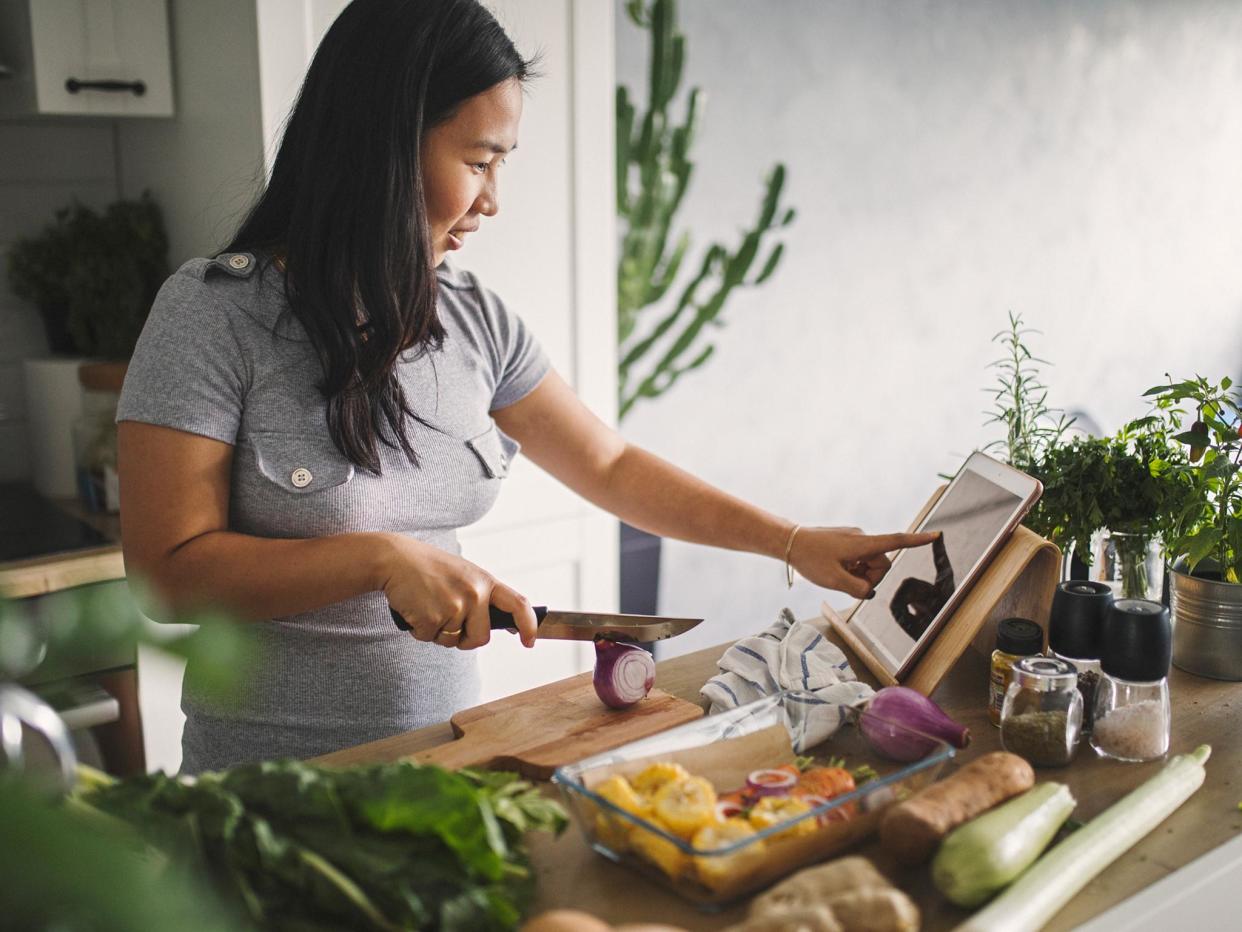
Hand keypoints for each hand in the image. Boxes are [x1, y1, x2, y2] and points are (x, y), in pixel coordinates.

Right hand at [378, 534, 537, 649]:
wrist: (395, 559)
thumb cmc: (428, 568)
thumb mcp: (464, 575)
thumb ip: (482, 596)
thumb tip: (504, 624)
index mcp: (485, 581)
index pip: (519, 605)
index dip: (529, 625)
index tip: (529, 641)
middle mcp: (475, 593)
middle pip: (481, 638)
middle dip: (464, 639)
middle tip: (447, 620)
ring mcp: (455, 605)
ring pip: (452, 641)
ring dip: (437, 632)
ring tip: (428, 605)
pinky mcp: (433, 617)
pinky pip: (430, 639)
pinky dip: (420, 630)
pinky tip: (415, 608)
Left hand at [788, 526, 940, 598]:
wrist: (788, 542)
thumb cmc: (810, 559)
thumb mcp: (834, 580)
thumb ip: (857, 589)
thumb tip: (868, 591)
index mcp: (862, 544)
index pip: (895, 542)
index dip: (916, 541)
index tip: (935, 535)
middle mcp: (861, 538)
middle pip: (881, 564)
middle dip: (869, 577)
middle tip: (846, 581)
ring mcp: (853, 539)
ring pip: (868, 564)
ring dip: (858, 574)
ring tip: (836, 574)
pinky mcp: (846, 542)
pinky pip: (857, 560)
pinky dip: (851, 568)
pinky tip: (834, 569)